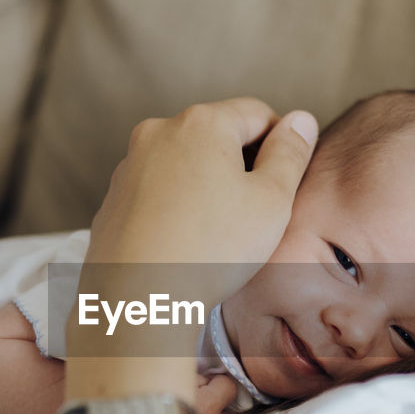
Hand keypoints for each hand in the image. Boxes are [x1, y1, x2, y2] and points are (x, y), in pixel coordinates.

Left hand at [66, 98, 317, 404]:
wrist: (139, 300)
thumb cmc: (211, 250)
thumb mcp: (272, 200)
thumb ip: (291, 153)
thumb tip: (300, 120)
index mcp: (202, 123)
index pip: (258, 113)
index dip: (281, 144)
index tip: (286, 181)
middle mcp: (158, 132)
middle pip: (217, 135)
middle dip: (242, 165)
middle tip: (257, 212)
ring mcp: (129, 166)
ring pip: (185, 163)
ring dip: (208, 185)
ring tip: (221, 232)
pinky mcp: (114, 199)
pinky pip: (157, 190)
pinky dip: (177, 206)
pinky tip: (188, 242)